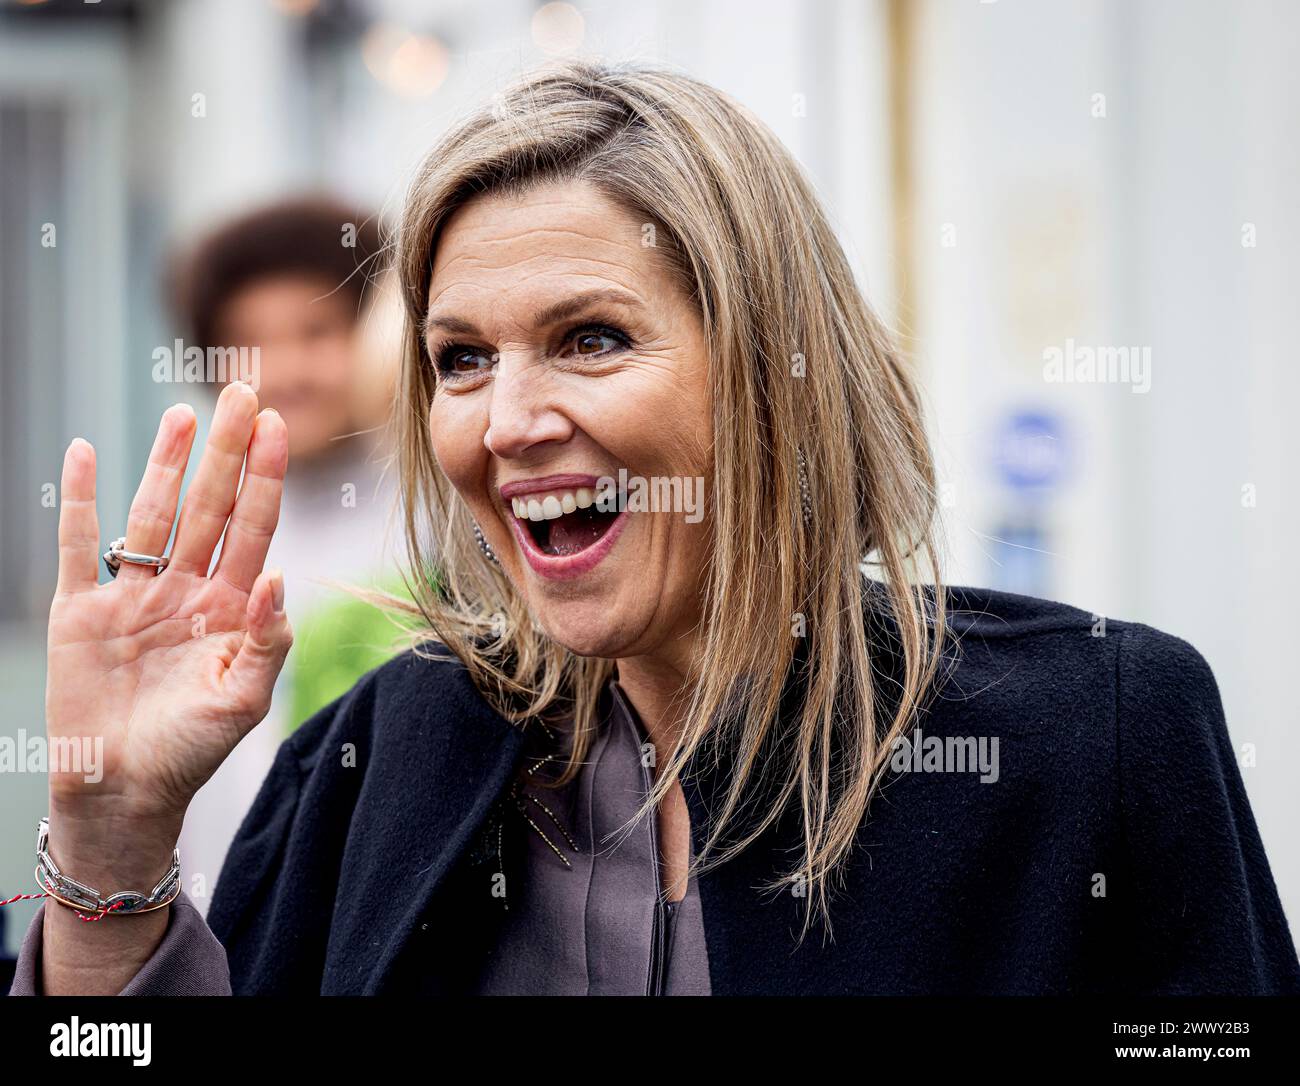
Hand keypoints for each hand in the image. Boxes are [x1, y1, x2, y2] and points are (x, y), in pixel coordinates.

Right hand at [46, 382, 291, 844]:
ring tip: (186, 413)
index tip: (279, 426)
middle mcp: (185, 590)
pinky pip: (79, 544)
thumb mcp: (242, 701)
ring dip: (167, 463)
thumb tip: (282, 574)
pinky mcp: (81, 609)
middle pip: (210, 506)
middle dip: (227, 452)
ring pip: (153, 514)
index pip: (252, 528)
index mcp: (229, 608)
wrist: (122, 791)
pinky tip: (87, 453)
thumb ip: (268, 640)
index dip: (264, 478)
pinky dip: (81, 500)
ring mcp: (133, 595)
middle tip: (244, 394)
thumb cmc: (189, 752)